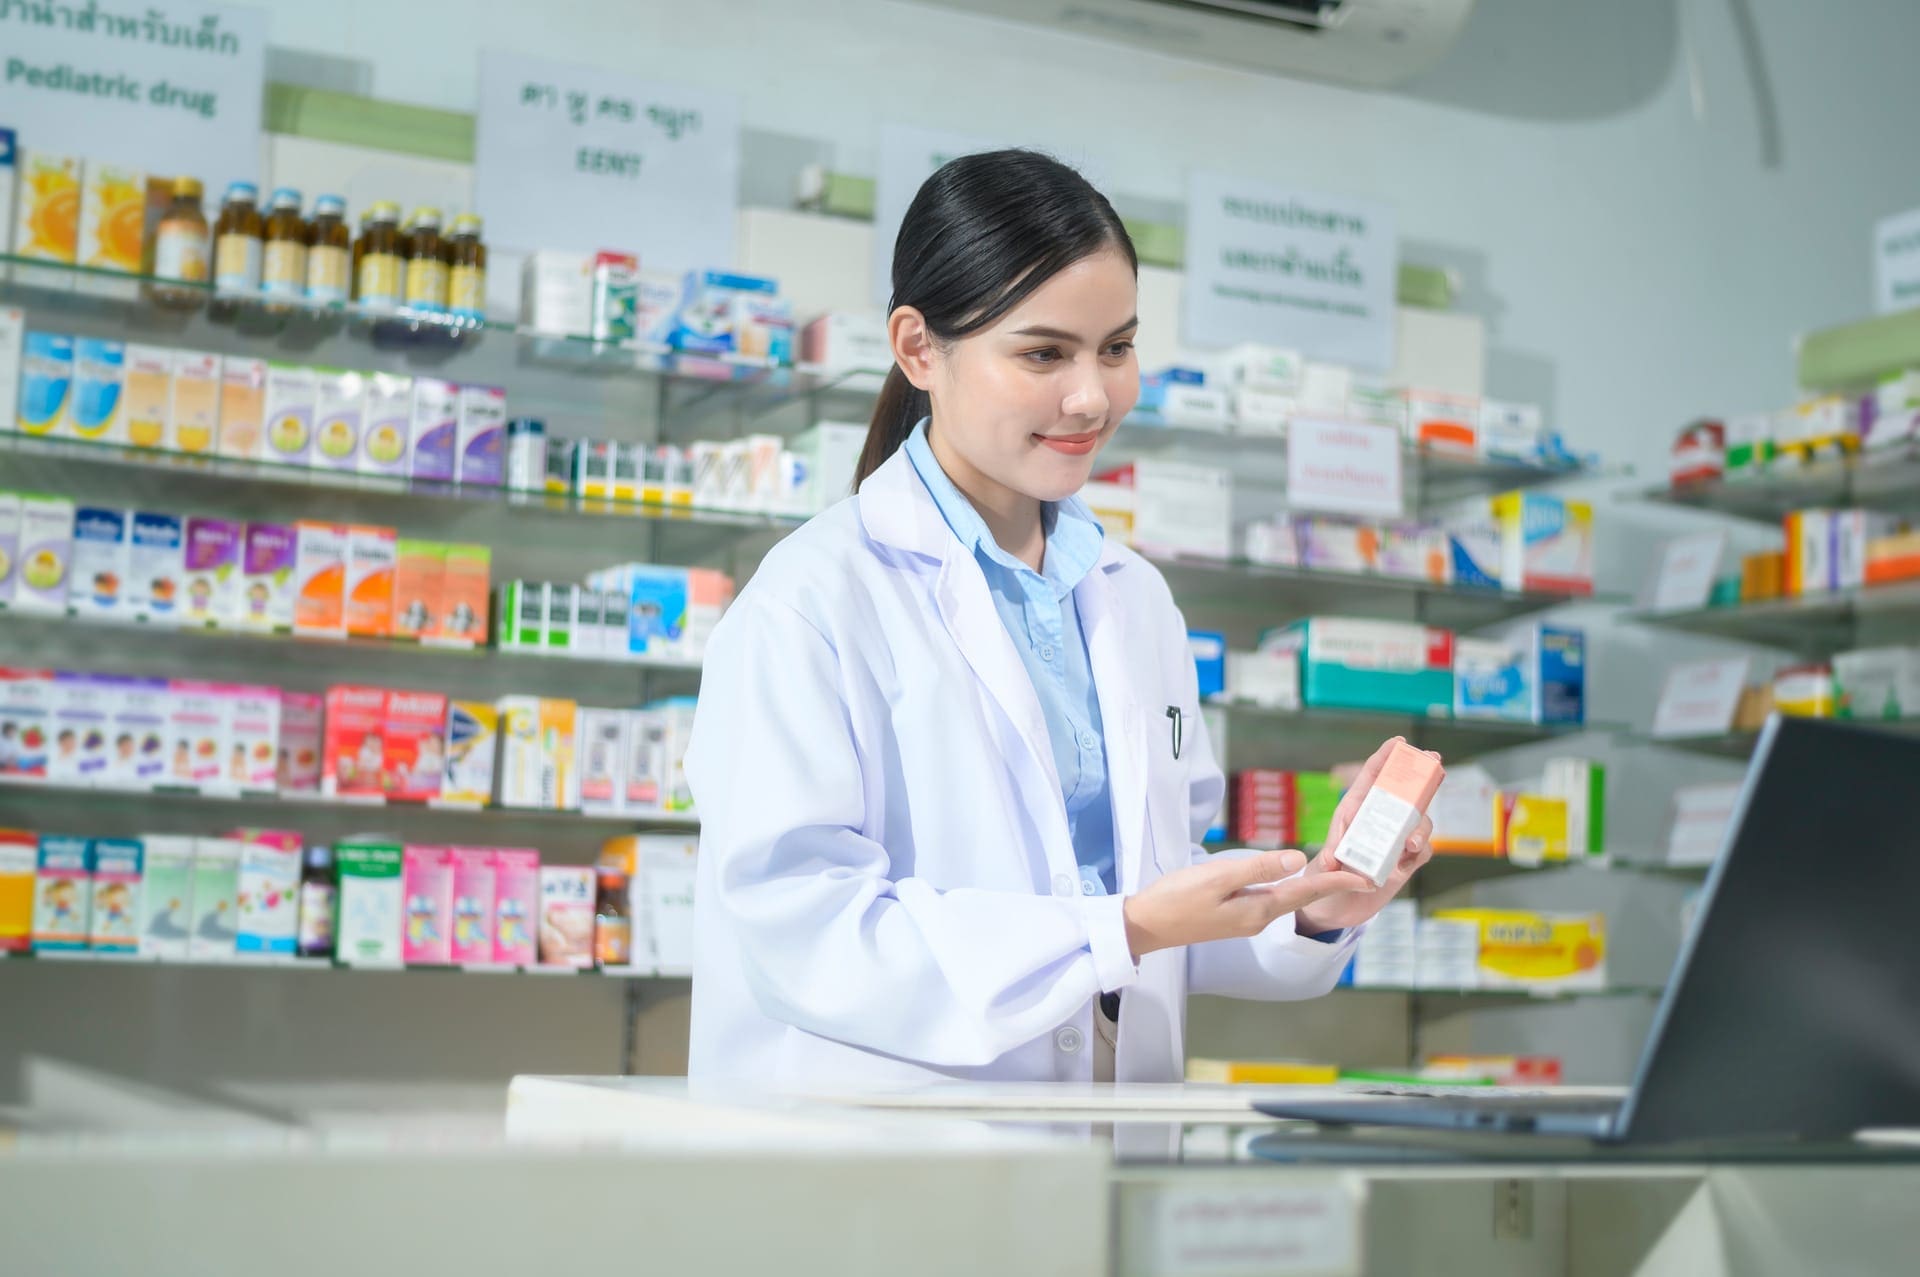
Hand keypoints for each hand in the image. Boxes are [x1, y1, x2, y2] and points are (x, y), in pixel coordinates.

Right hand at [1123, 848, 1374, 959]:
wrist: (1146, 926)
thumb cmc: (1177, 898)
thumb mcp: (1218, 877)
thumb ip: (1258, 868)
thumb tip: (1298, 859)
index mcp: (1259, 909)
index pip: (1306, 891)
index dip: (1337, 882)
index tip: (1368, 878)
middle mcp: (1258, 917)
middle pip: (1301, 896)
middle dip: (1330, 884)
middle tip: (1359, 871)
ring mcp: (1245, 918)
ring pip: (1286, 898)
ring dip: (1310, 885)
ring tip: (1334, 871)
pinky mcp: (1232, 914)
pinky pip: (1270, 898)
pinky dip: (1287, 886)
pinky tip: (1289, 877)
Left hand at [1294, 736, 1438, 935]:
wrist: (1331, 910)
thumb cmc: (1322, 878)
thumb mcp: (1321, 865)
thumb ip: (1328, 859)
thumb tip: (1334, 860)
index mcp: (1354, 811)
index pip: (1371, 777)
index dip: (1385, 756)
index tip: (1399, 742)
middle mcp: (1377, 822)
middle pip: (1404, 793)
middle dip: (1421, 775)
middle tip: (1435, 762)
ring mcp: (1394, 842)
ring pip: (1418, 821)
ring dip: (1420, 827)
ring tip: (1410, 844)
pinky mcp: (1404, 863)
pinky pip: (1421, 850)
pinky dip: (1420, 850)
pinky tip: (1410, 857)